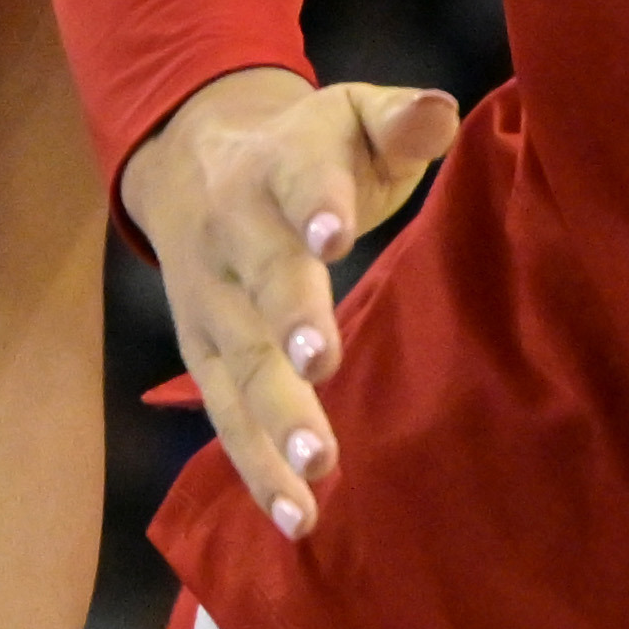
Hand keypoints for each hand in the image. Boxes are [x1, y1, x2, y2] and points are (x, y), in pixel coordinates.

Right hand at [119, 67, 457, 536]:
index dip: (316, 203)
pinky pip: (225, 414)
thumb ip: (398, 121)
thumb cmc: (308, 148)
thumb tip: (438, 112)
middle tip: (321, 365)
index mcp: (279, 163)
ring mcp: (211, 298)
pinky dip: (256, 466)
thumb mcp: (349, 118)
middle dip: (289, 321)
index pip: (298, 180)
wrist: (190, 157)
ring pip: (239, 361)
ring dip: (274, 417)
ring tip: (317, 472)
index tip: (335, 232)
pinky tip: (296, 517)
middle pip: (262, 279)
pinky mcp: (201, 353)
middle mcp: (235, 231)